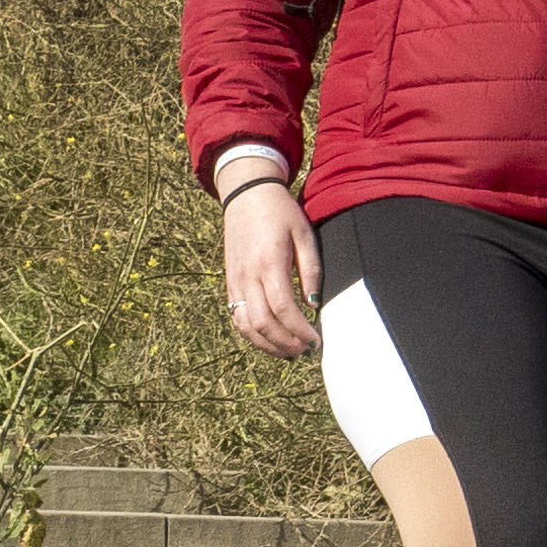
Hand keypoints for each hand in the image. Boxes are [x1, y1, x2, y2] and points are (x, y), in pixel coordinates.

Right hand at [218, 170, 320, 359]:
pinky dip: (252, 334)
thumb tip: (313, 305)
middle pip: (263, 323)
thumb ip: (310, 269)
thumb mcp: (304, 233)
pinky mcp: (229, 282)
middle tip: (306, 350)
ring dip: (267, 345)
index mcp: (269, 262)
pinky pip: (236, 316)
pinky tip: (270, 339)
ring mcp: (235, 280)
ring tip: (290, 352)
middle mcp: (248, 275)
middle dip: (286, 343)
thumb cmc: (280, 212)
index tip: (317, 341)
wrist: (246, 195)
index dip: (301, 331)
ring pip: (245, 325)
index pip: (284, 308)